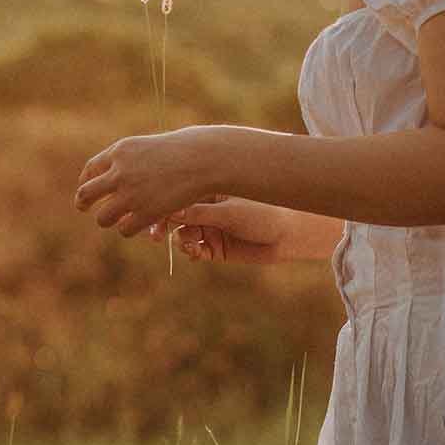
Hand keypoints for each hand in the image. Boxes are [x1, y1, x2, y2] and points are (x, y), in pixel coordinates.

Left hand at [76, 128, 220, 237]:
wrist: (206, 158)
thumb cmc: (184, 149)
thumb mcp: (149, 147)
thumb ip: (128, 160)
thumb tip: (110, 176)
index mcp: (120, 151)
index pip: (90, 170)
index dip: (86, 181)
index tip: (87, 190)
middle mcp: (120, 172)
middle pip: (85, 194)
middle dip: (82, 203)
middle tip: (83, 209)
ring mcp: (132, 194)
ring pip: (103, 217)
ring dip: (108, 220)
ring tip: (116, 219)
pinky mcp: (147, 212)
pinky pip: (125, 229)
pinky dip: (128, 229)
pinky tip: (135, 225)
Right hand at [150, 197, 331, 264]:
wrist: (292, 235)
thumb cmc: (264, 213)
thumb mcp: (229, 211)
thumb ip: (199, 213)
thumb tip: (168, 210)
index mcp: (209, 191)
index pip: (177, 196)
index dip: (162, 206)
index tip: (152, 214)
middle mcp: (206, 209)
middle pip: (174, 217)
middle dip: (163, 226)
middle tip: (156, 236)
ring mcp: (210, 228)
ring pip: (182, 235)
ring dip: (180, 240)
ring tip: (188, 244)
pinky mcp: (215, 248)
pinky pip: (194, 250)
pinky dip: (191, 252)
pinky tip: (195, 252)